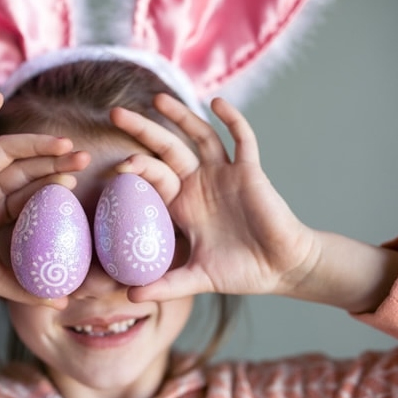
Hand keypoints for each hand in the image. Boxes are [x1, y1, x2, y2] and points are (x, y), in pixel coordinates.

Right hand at [0, 92, 88, 304]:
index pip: (37, 192)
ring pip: (6, 151)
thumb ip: (28, 288)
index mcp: (1, 211)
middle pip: (28, 168)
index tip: (85, 182)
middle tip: (84, 157)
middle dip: (56, 161)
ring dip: (34, 142)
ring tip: (62, 141)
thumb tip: (64, 304)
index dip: (58, 183)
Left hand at [110, 94, 320, 301]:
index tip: (116, 165)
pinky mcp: (250, 171)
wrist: (281, 268)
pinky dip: (231, 120)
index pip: (152, 179)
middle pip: (167, 148)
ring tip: (157, 99)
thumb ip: (165, 286)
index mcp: (182, 205)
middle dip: (142, 131)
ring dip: (180, 116)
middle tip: (115, 114)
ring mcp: (225, 174)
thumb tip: (130, 298)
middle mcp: (199, 183)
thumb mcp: (197, 278)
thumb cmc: (241, 271)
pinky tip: (217, 103)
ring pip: (199, 136)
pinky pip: (242, 139)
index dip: (135, 170)